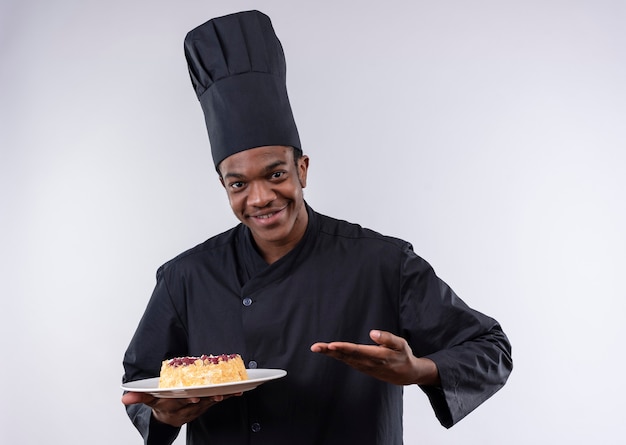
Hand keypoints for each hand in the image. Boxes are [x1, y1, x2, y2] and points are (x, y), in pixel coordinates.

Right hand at [121, 391, 241, 426]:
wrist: (168, 416)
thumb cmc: (160, 402)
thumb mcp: (149, 399)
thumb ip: (139, 396)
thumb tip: (124, 397)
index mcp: (172, 405)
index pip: (180, 403)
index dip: (188, 400)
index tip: (195, 397)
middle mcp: (186, 409)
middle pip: (198, 403)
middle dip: (209, 398)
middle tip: (219, 393)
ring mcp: (197, 408)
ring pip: (210, 402)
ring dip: (221, 397)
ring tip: (231, 392)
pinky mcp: (206, 405)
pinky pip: (217, 400)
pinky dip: (228, 396)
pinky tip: (239, 392)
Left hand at [310, 330, 439, 385]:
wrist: (406, 375)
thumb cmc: (403, 356)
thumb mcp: (401, 345)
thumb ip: (387, 338)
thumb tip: (372, 333)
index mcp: (378, 357)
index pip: (357, 351)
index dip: (344, 348)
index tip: (332, 345)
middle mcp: (368, 363)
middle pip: (346, 356)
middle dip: (330, 351)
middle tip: (316, 347)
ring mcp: (364, 367)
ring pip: (344, 359)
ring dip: (330, 354)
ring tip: (317, 348)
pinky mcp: (362, 368)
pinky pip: (347, 361)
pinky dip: (337, 356)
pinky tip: (328, 351)